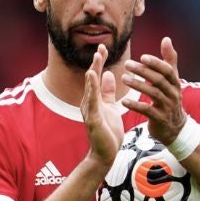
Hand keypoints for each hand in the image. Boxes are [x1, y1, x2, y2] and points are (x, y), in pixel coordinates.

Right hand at [81, 44, 124, 166]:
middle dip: (96, 62)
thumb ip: (107, 92)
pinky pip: (92, 100)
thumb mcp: (110, 107)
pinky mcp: (93, 118)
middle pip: (92, 78)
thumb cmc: (108, 132)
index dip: (99, 62)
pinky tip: (93, 76)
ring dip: (94, 71)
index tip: (104, 48)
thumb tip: (107, 74)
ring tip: (98, 57)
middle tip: (101, 47)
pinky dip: (92, 87)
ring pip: (91, 87)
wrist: (106, 153)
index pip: (97, 77)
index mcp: (94, 99)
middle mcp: (89, 102)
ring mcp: (90, 110)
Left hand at [120, 36, 186, 143]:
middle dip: (143, 71)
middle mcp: (173, 94)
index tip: (142, 56)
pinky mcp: (159, 119)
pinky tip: (124, 101)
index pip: (168, 70)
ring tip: (123, 78)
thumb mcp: (171, 80)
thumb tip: (166, 38)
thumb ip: (169, 60)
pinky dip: (135, 105)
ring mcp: (167, 107)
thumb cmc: (169, 98)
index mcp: (175, 83)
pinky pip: (147, 111)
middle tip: (126, 64)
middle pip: (159, 80)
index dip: (156, 63)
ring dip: (137, 85)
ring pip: (153, 94)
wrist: (174, 128)